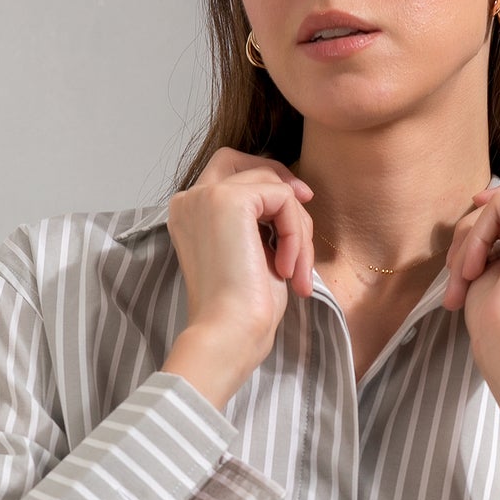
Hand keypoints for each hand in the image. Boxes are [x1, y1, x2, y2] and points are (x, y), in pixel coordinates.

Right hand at [165, 149, 317, 376]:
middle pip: (248, 165)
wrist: (229, 334)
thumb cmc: (242, 310)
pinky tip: (287, 269)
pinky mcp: (228, 199)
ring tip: (296, 272)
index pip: (230, 171)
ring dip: (298, 227)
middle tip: (309, 203)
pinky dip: (296, 233)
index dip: (268, 179)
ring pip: (274, 185)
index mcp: (190, 214)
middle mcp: (190, 199)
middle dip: (284, 183)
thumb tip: (295, 193)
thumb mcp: (252, 253)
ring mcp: (206, 196)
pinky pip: (283, 198)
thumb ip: (261, 220)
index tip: (300, 201)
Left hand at [439, 180, 499, 388]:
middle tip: (455, 268)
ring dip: (471, 235)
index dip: (488, 222)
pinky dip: (476, 235)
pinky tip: (471, 270)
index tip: (460, 252)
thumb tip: (477, 208)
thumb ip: (495, 238)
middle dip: (476, 227)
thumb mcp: (496, 269)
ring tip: (459, 276)